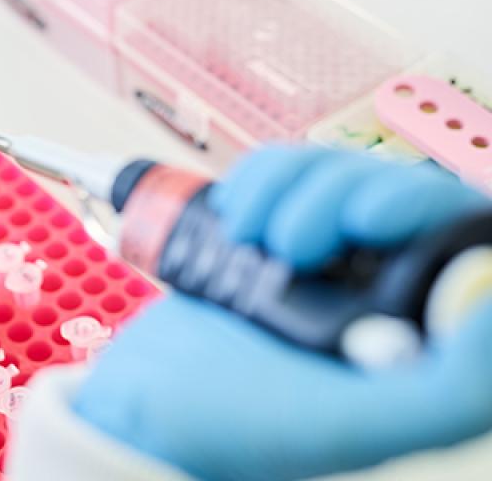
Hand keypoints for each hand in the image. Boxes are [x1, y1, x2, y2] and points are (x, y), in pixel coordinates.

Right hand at [74, 147, 491, 480]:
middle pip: (398, 192)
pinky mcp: (274, 233)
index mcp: (419, 342)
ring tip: (245, 234)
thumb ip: (447, 391)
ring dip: (287, 187)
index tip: (368, 217)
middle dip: (337, 197)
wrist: (137, 398)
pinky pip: (285, 171)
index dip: (424, 210)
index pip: (462, 238)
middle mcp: (380, 295)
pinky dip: (258, 179)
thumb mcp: (342, 426)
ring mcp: (324, 260)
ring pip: (338, 173)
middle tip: (289, 242)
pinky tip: (234, 215)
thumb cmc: (224, 424)